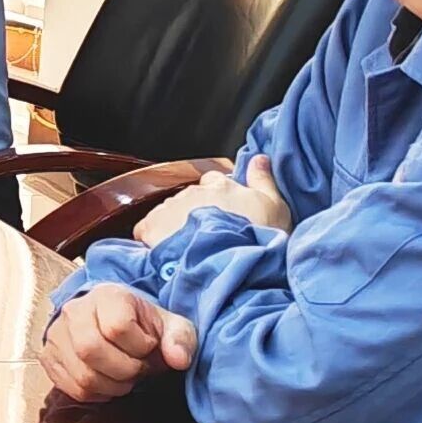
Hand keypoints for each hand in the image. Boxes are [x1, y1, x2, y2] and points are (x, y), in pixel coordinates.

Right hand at [38, 283, 198, 405]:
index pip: (117, 327)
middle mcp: (74, 311)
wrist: (109, 321)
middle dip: (124, 370)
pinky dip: (96, 393)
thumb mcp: (170, 325)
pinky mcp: (48, 358)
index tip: (148, 346)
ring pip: (82, 375)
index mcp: (106, 295)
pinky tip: (107, 382)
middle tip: (137, 369)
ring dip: (112, 385)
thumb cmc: (143, 325)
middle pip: (91, 350)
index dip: (140, 347)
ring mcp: (56, 335)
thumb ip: (180, 339)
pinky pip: (72, 388)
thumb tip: (179, 360)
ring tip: (124, 376)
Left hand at [133, 155, 291, 247]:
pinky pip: (146, 229)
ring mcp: (171, 207)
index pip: (214, 181)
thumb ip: (264, 179)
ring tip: (188, 250)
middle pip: (190, 198)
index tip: (223, 216)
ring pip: (168, 212)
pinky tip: (166, 254)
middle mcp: (193, 191)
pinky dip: (153, 239)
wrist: (232, 264)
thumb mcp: (276, 207)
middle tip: (206, 238)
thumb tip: (259, 158)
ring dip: (174, 226)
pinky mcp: (152, 226)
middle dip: (195, 214)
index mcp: (222, 185)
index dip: (218, 199)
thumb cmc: (258, 239)